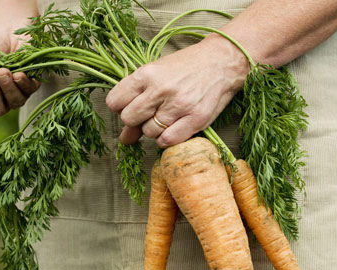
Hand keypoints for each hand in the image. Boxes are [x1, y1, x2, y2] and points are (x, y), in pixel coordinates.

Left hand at [106, 34, 248, 146]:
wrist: (221, 62)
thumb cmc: (186, 67)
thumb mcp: (156, 76)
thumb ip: (136, 102)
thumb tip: (123, 138)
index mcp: (147, 74)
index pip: (115, 102)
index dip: (121, 106)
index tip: (132, 104)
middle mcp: (161, 89)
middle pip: (129, 119)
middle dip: (136, 119)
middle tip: (150, 111)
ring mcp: (179, 105)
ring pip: (148, 132)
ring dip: (154, 129)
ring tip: (167, 115)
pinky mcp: (196, 119)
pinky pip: (167, 140)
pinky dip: (167, 138)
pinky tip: (173, 127)